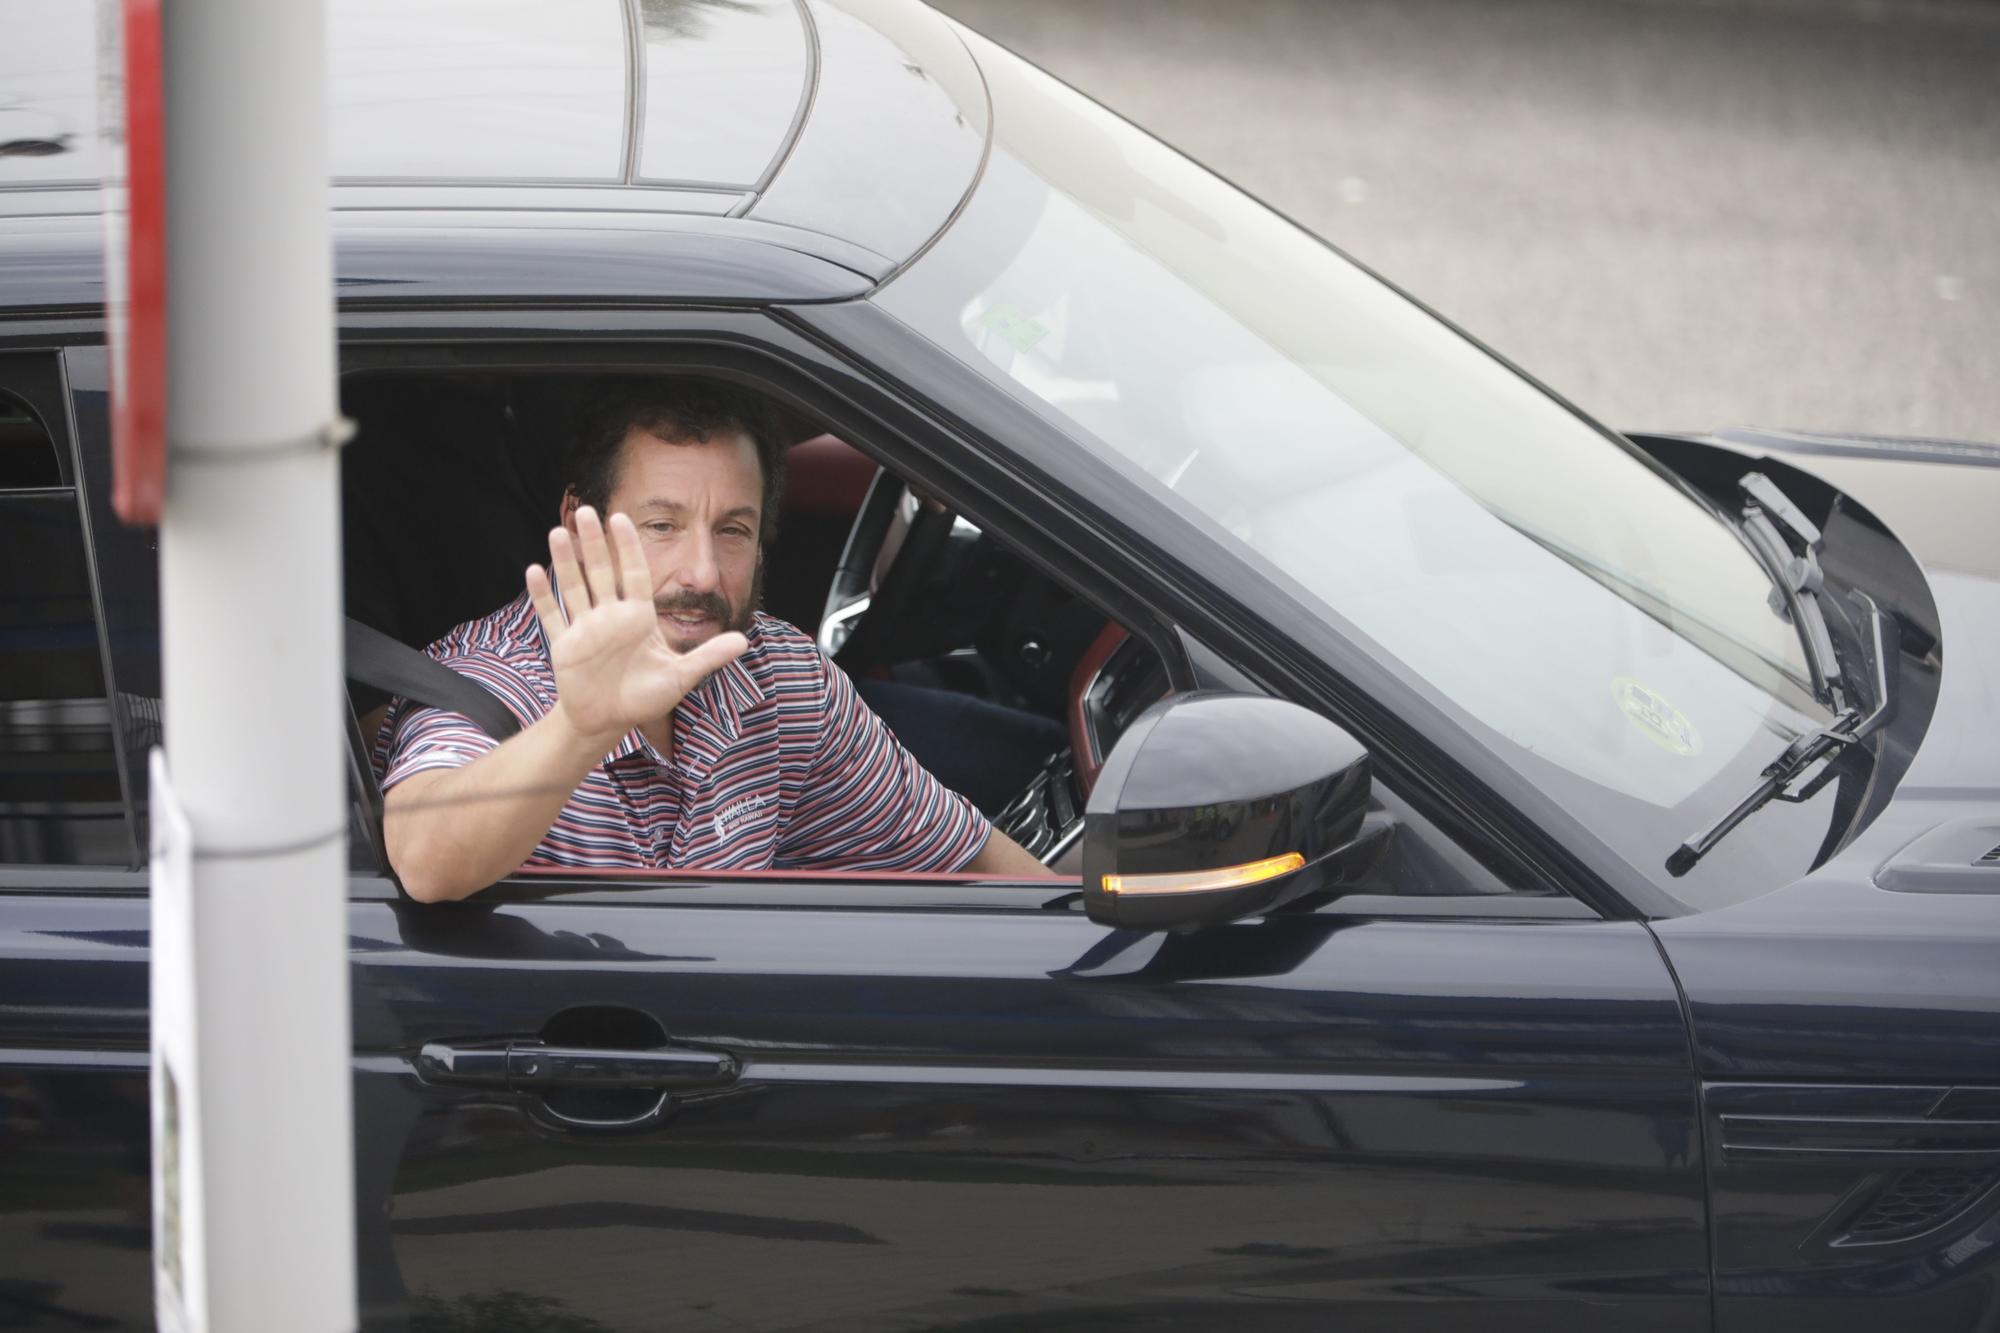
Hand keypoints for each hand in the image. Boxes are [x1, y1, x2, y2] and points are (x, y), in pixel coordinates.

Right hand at [524, 506, 746, 743]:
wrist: (609, 721)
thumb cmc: (644, 697)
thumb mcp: (679, 677)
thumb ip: (708, 657)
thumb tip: (744, 641)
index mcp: (638, 617)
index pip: (634, 574)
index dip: (627, 547)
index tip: (621, 518)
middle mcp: (611, 616)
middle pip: (601, 572)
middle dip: (594, 543)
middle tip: (587, 511)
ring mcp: (586, 628)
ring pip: (574, 587)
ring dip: (565, 561)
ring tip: (558, 531)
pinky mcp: (565, 645)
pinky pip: (553, 616)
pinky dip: (543, 597)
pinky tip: (533, 571)